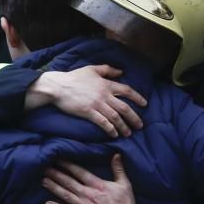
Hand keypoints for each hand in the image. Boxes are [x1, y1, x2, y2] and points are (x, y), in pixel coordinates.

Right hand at [25, 64, 146, 137]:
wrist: (58, 86)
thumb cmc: (74, 77)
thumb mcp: (92, 69)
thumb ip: (107, 70)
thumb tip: (121, 72)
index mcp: (106, 84)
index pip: (127, 91)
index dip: (138, 98)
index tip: (145, 104)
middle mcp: (104, 95)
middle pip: (124, 108)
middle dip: (134, 118)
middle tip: (140, 126)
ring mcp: (97, 104)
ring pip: (115, 117)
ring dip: (123, 126)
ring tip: (128, 133)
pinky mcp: (88, 112)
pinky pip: (103, 123)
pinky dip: (110, 129)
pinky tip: (114, 134)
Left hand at [42, 154, 135, 203]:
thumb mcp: (124, 185)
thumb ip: (118, 169)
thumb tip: (117, 155)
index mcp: (97, 185)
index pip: (79, 172)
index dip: (68, 165)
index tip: (58, 159)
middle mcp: (87, 194)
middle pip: (68, 181)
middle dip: (56, 174)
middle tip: (44, 167)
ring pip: (64, 194)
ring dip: (53, 187)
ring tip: (43, 180)